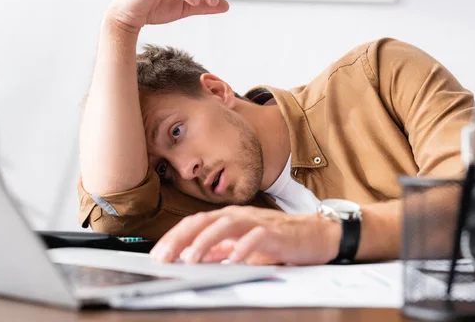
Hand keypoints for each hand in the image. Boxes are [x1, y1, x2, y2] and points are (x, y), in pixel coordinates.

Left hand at [150, 206, 341, 265]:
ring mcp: (258, 222)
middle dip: (181, 238)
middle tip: (164, 257)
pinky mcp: (276, 233)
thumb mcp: (244, 246)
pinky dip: (244, 247)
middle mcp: (241, 216)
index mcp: (230, 219)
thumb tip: (195, 257)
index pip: (196, 223)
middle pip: (205, 221)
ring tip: (191, 259)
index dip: (175, 237)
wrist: (316, 235)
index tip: (158, 254)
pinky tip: (233, 259)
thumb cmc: (279, 240)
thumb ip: (222, 250)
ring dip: (206, 241)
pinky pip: (258, 237)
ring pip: (227, 225)